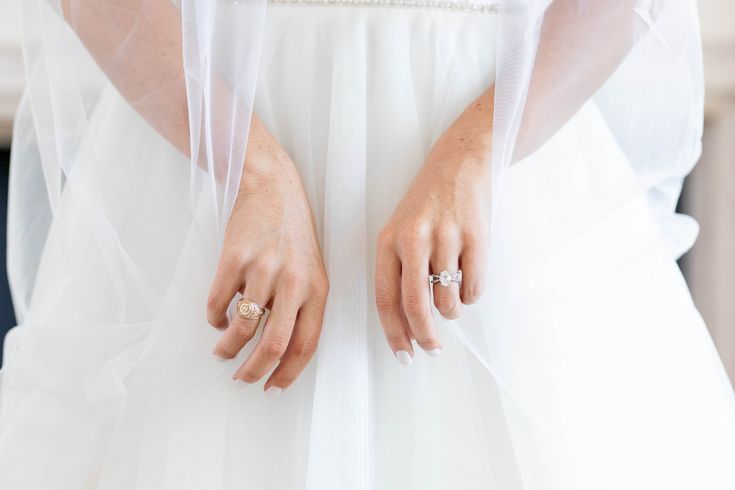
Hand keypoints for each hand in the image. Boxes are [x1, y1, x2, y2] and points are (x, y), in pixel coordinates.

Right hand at [207, 115, 328, 394]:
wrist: (272, 186)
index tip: (272, 389)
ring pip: (242, 328)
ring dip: (227, 348)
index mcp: (317, 289)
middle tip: (241, 380)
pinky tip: (216, 318)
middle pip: (274, 344)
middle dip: (254, 371)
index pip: (306, 344)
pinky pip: (218, 303)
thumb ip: (301, 306)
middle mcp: (293, 282)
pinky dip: (214, 318)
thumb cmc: (292, 233)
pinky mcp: (234, 258)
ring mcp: (263, 270)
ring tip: (222, 352)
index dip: (288, 374)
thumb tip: (278, 351)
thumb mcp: (310, 269)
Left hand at [375, 88, 493, 363]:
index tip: (404, 355)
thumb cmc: (427, 206)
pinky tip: (468, 276)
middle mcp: (414, 239)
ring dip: (452, 311)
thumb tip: (409, 325)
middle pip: (416, 306)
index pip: (385, 299)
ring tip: (452, 295)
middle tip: (432, 350)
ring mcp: (447, 237)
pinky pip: (474, 288)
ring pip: (448, 302)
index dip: (394, 333)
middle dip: (424, 337)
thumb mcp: (401, 232)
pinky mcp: (477, 237)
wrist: (460, 163)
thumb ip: (400, 274)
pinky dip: (472, 293)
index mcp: (389, 241)